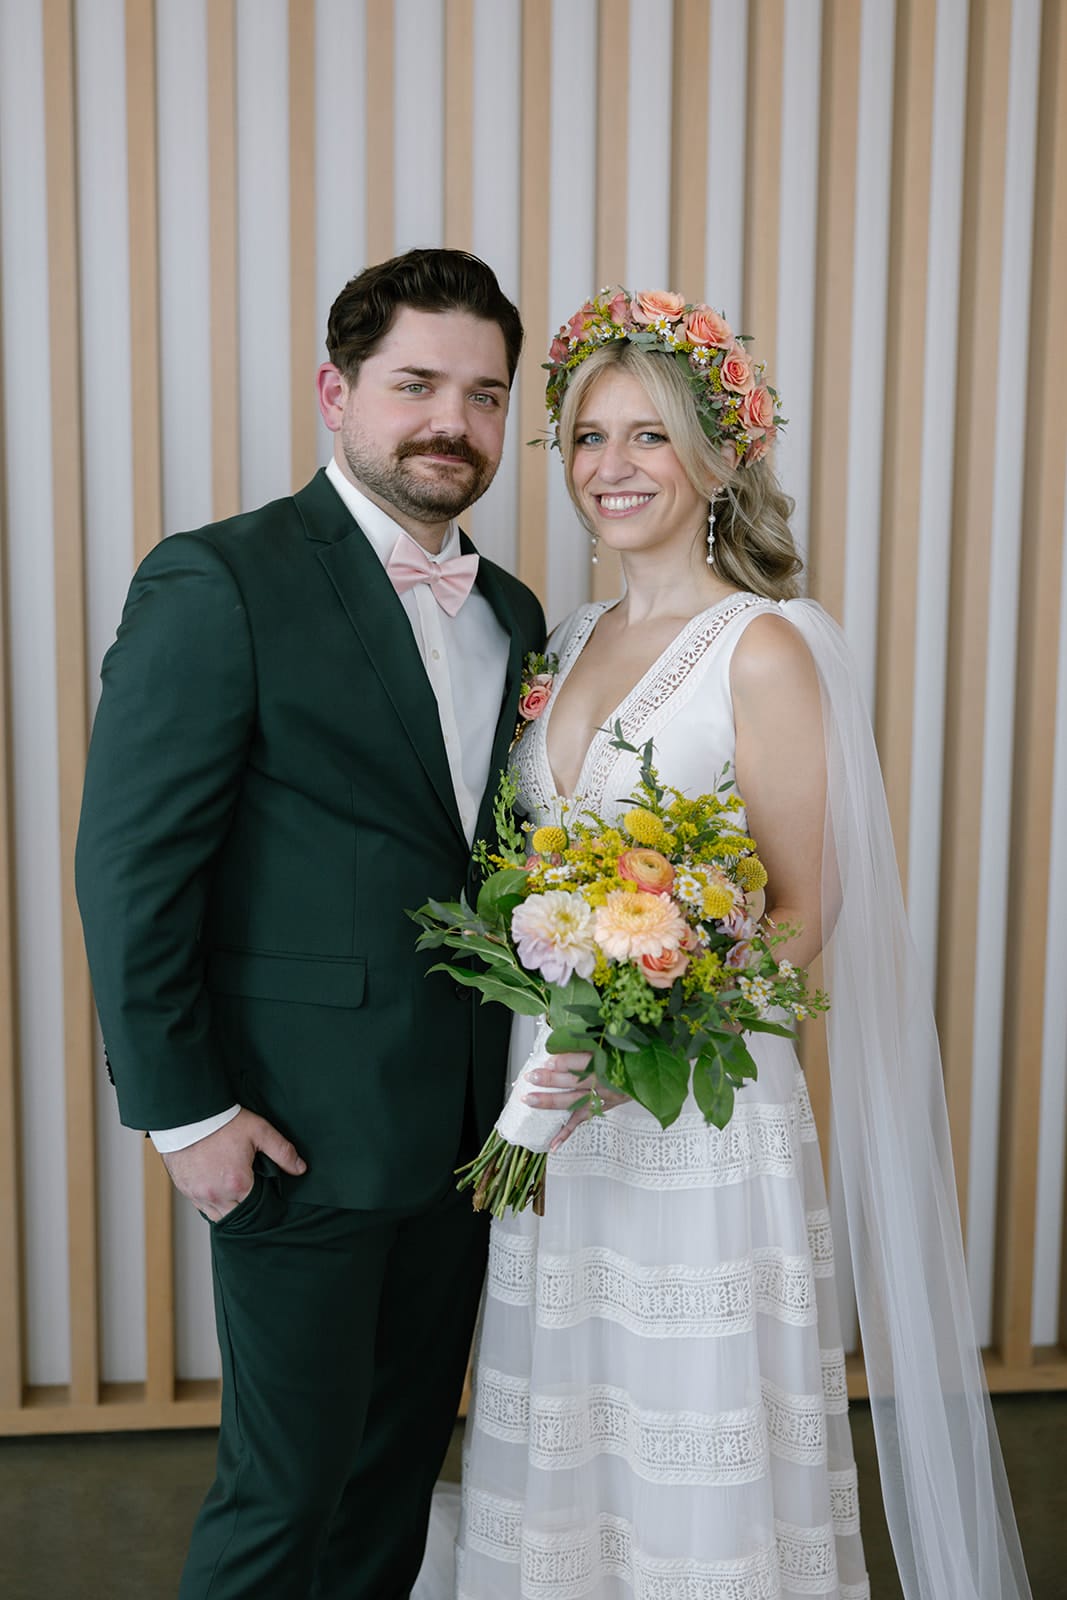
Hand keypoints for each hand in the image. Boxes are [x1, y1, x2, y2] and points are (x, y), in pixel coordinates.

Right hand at [161, 1108, 305, 1220]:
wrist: (188, 1114)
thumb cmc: (222, 1122)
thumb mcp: (259, 1131)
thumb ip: (283, 1151)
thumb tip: (300, 1168)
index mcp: (237, 1184)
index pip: (258, 1207)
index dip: (265, 1199)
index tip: (266, 1188)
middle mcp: (216, 1195)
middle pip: (239, 1215)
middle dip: (248, 1206)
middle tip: (253, 1188)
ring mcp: (198, 1195)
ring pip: (219, 1216)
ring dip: (230, 1208)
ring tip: (236, 1190)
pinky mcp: (185, 1191)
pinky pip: (203, 1208)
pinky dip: (213, 1203)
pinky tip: (219, 1189)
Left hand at [522, 1051, 629, 1151]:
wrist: (649, 1072)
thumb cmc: (628, 1054)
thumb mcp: (614, 1042)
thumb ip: (589, 1042)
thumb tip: (559, 1041)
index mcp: (610, 1060)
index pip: (585, 1061)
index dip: (565, 1061)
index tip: (548, 1060)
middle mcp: (607, 1081)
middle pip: (577, 1081)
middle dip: (552, 1080)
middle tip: (532, 1077)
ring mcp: (605, 1097)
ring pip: (576, 1101)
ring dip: (552, 1102)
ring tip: (531, 1100)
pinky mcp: (603, 1108)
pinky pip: (583, 1120)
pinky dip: (567, 1132)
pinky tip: (553, 1142)